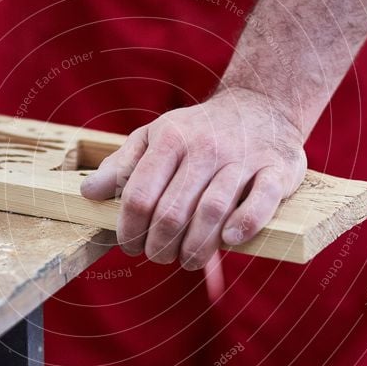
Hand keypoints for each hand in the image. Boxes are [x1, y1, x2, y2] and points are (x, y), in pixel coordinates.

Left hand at [80, 89, 306, 269]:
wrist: (261, 105)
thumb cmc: (199, 130)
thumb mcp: (154, 136)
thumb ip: (121, 166)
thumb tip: (88, 194)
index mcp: (170, 139)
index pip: (139, 195)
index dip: (129, 229)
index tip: (129, 245)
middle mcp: (206, 148)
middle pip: (173, 213)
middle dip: (159, 247)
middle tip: (158, 257)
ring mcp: (243, 159)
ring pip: (212, 212)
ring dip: (194, 249)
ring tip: (186, 261)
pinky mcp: (278, 170)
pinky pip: (260, 204)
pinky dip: (244, 226)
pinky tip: (230, 240)